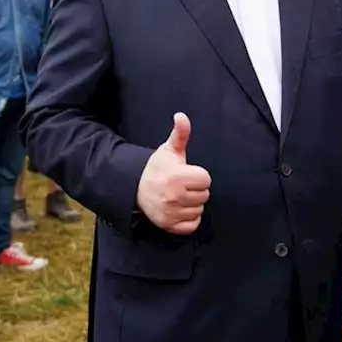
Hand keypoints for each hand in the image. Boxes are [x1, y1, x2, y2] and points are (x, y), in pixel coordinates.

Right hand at [136, 113, 210, 234]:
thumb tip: (181, 115)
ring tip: (179, 195)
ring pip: (199, 210)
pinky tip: (180, 208)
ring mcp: (171, 213)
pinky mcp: (169, 226)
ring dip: (193, 203)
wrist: (135, 188)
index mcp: (176, 177)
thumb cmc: (157, 167)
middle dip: (196, 189)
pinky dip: (189, 219)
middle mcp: (174, 197)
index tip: (186, 173)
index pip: (206, 179)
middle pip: (204, 195)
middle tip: (182, 185)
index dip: (198, 175)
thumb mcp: (169, 149)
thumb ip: (180, 133)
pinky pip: (193, 225)